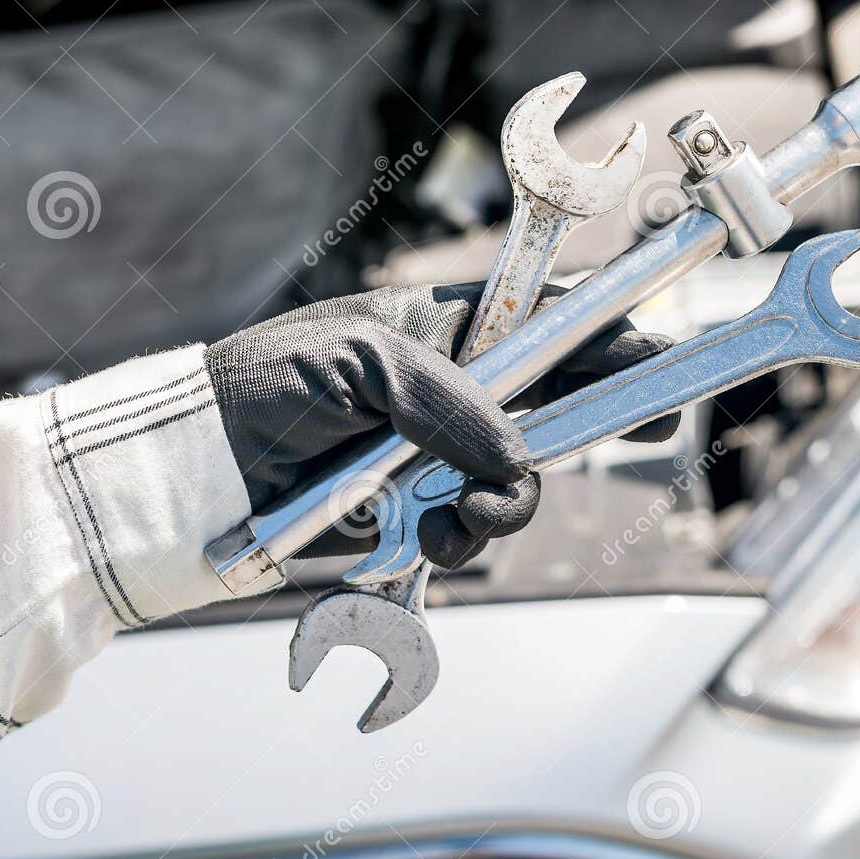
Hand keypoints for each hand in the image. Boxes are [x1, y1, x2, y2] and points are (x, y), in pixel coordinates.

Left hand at [205, 282, 678, 567]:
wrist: (201, 469)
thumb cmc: (270, 385)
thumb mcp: (361, 361)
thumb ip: (449, 401)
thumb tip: (516, 460)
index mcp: (444, 328)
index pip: (544, 319)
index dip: (606, 336)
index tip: (657, 354)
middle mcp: (453, 389)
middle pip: (554, 403)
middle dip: (581, 428)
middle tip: (638, 430)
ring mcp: (438, 451)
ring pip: (518, 480)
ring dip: (504, 504)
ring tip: (455, 516)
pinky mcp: (418, 508)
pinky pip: (474, 527)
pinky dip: (464, 539)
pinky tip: (430, 537)